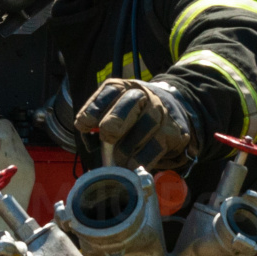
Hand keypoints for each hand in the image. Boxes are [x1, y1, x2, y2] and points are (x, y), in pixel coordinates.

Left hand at [75, 78, 198, 169]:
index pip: (109, 92)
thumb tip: (90, 143)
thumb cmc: (133, 115)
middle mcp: (143, 95)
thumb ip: (99, 123)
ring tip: (118, 161)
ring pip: (144, 127)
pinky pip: (156, 147)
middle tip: (107, 138)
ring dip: (127, 148)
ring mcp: (160, 112)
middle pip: (129, 104)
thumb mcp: (114, 110)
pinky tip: (132, 167)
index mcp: (123, 87)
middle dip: (115, 122)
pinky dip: (141, 160)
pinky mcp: (172, 131)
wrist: (172, 110)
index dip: (94, 109)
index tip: (83, 125)